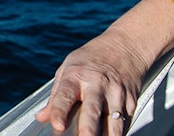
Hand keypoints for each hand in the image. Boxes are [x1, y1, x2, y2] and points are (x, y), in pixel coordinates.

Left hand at [35, 27, 149, 134]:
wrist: (125, 47)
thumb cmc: (92, 59)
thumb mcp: (68, 69)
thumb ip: (56, 96)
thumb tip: (41, 117)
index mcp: (76, 75)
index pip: (65, 95)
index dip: (59, 111)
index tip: (57, 125)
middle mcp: (97, 84)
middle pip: (92, 110)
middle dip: (89, 128)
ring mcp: (116, 94)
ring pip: (114, 121)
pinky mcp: (131, 102)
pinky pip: (125, 123)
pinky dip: (119, 133)